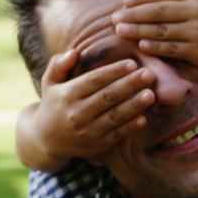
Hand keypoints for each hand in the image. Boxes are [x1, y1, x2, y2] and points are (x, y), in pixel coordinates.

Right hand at [30, 48, 155, 163]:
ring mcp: (87, 132)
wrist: (46, 140)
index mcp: (67, 95)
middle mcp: (77, 114)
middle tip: (149, 74)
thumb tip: (75, 52)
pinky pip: (116, 135)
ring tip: (151, 94)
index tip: (132, 63)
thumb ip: (59, 64)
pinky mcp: (96, 146)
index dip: (113, 71)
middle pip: (107, 96)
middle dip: (130, 85)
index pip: (94, 80)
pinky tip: (144, 117)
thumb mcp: (49, 82)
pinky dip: (130, 127)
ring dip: (134, 106)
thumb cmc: (53, 104)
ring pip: (114, 116)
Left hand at [112, 0, 197, 73]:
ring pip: (162, 29)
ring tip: (119, 31)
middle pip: (158, 10)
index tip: (124, 1)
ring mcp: (197, 31)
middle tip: (113, 17)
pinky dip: (156, 46)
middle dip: (134, 14)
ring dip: (138, 30)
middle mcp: (195, 12)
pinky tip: (141, 45)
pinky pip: (173, 47)